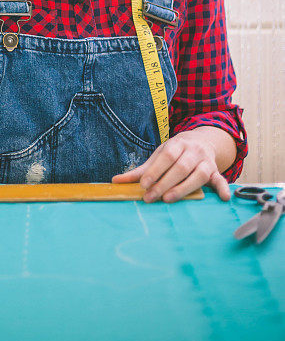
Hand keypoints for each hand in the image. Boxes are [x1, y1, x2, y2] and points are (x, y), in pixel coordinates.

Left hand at [111, 130, 230, 202]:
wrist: (201, 141)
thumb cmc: (175, 152)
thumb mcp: (159, 156)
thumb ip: (140, 170)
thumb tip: (116, 181)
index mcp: (178, 143)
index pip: (166, 157)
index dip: (155, 170)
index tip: (144, 184)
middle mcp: (193, 151)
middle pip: (181, 167)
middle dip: (165, 183)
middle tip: (151, 197)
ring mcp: (206, 161)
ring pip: (199, 174)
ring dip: (184, 188)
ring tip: (168, 199)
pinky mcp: (216, 171)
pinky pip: (221, 179)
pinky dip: (223, 188)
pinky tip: (222, 198)